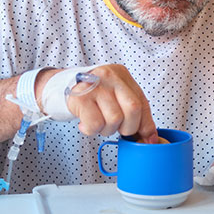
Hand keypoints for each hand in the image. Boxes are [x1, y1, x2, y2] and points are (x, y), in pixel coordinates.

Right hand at [39, 65, 157, 141]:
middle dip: (128, 127)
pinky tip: (86, 122)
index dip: (146, 124)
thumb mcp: (116, 97)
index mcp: (121, 74)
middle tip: (117, 128)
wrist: (63, 89)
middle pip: (132, 109)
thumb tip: (150, 138)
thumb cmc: (94, 95)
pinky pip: (95, 124)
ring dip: (107, 129)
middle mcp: (109, 76)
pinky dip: (92, 130)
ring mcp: (94, 85)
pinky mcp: (79, 98)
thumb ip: (135, 113)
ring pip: (114, 119)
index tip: (146, 139)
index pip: (142, 102)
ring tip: (99, 121)